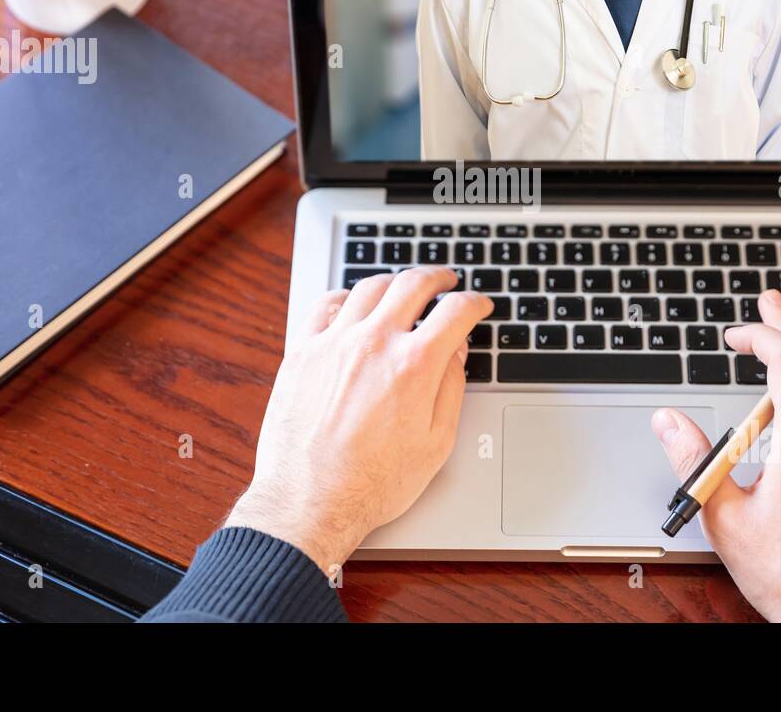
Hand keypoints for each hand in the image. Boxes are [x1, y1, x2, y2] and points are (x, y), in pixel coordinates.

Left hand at [226, 268, 492, 573]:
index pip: (455, 312)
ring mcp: (334, 343)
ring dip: (394, 281)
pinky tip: (352, 303)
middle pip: (412, 285)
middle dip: (437, 278)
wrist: (310, 501)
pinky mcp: (302, 352)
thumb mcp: (436, 443)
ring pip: (369, 288)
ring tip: (403, 286)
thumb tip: (456, 353)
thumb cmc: (373, 483)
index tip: (478, 305)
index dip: (475, 304)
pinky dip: (345, 296)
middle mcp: (375, 343)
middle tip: (446, 281)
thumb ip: (451, 389)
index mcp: (415, 365)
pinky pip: (325, 305)